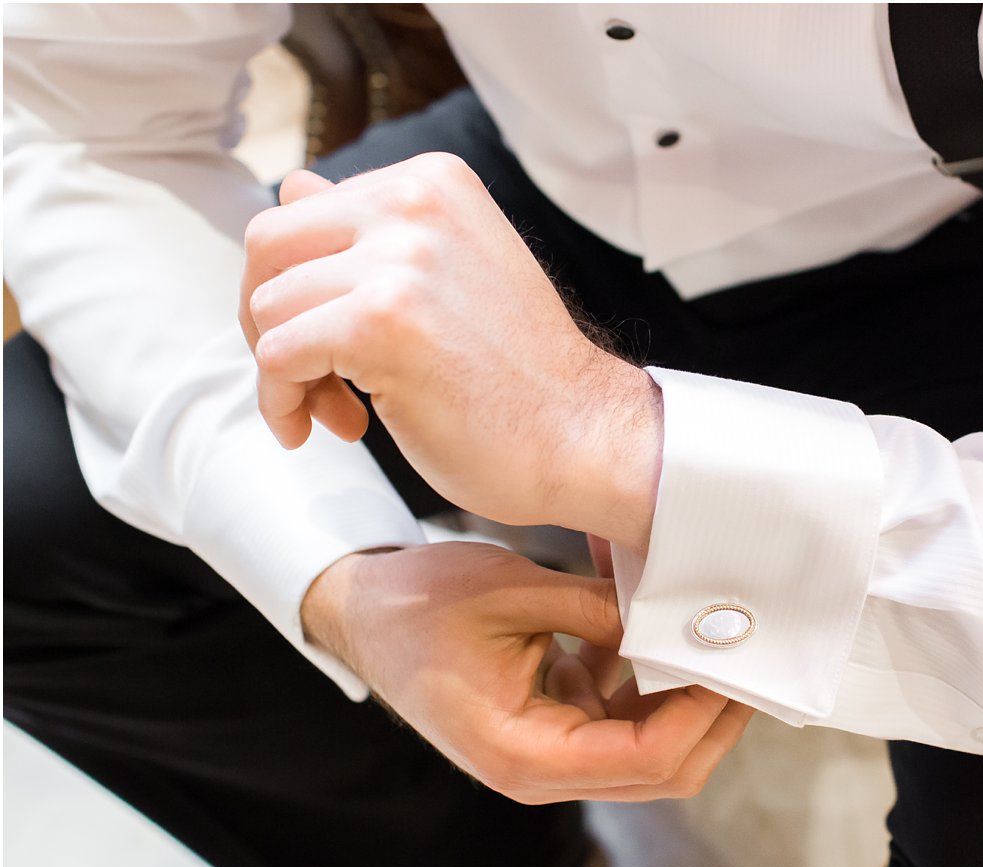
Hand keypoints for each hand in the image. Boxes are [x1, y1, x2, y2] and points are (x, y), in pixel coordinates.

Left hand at [240, 156, 659, 551]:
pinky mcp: (379, 323)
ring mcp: (398, 261)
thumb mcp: (451, 271)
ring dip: (288, 374)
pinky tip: (331, 430)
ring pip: (267, 307)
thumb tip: (294, 187)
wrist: (584, 437)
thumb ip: (374, 230)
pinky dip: (285, 404)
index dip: (302, 284)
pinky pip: (277, 358)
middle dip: (269, 317)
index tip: (336, 340)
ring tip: (341, 411)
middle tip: (312, 375)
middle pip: (268, 245)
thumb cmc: (521, 374)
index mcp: (433, 182)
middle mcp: (414, 203)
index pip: (303, 209)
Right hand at [303, 541, 752, 802]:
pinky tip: (660, 635)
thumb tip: (682, 616)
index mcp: (523, 755)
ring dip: (685, 701)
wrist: (360, 612)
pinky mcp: (550, 730)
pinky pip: (621, 722)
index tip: (732, 663)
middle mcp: (539, 773)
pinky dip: (649, 685)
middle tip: (748, 660)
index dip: (701, 714)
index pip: (646, 758)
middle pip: (661, 773)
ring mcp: (547, 757)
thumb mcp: (517, 591)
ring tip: (715, 641)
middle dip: (712, 719)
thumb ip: (602, 611)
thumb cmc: (419, 604)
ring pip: (648, 751)